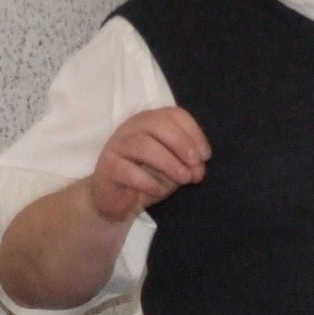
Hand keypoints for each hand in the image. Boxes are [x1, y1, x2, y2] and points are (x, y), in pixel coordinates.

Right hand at [86, 108, 210, 222]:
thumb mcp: (173, 167)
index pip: (175, 114)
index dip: (194, 133)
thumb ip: (187, 164)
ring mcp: (117, 145)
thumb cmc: (147, 176)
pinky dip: (147, 180)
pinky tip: (158, 190)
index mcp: (151, 121)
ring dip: (168, 162)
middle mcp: (132, 127)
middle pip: (158, 124)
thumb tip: (198, 168)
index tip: (205, 156)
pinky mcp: (108, 167)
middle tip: (195, 165)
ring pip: (143, 145)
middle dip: (182, 144)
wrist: (116, 199)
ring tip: (184, 179)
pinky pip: (127, 170)